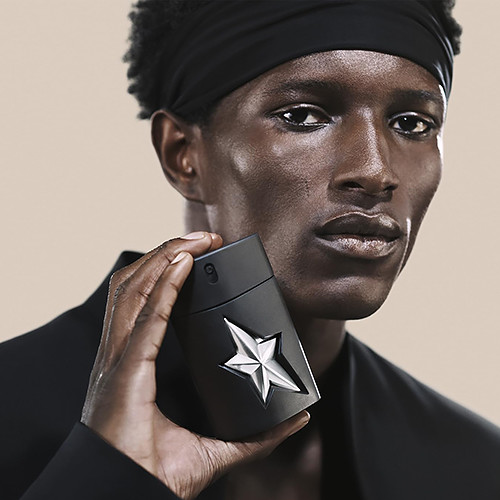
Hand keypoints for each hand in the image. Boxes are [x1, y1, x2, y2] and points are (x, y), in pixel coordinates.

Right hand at [81, 231, 309, 499]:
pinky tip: (182, 263)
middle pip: (136, 285)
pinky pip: (144, 315)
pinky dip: (162, 285)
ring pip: (134, 290)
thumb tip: (299, 419)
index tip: (198, 254)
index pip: (142, 302)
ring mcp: (117, 359)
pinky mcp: (124, 370)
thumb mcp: (214, 449)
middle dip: (166, 253)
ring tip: (197, 240)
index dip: (164, 272)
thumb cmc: (154, 476)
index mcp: (131, 364)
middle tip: (205, 238)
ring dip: (164, 257)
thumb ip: (255, 435)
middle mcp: (118, 354)